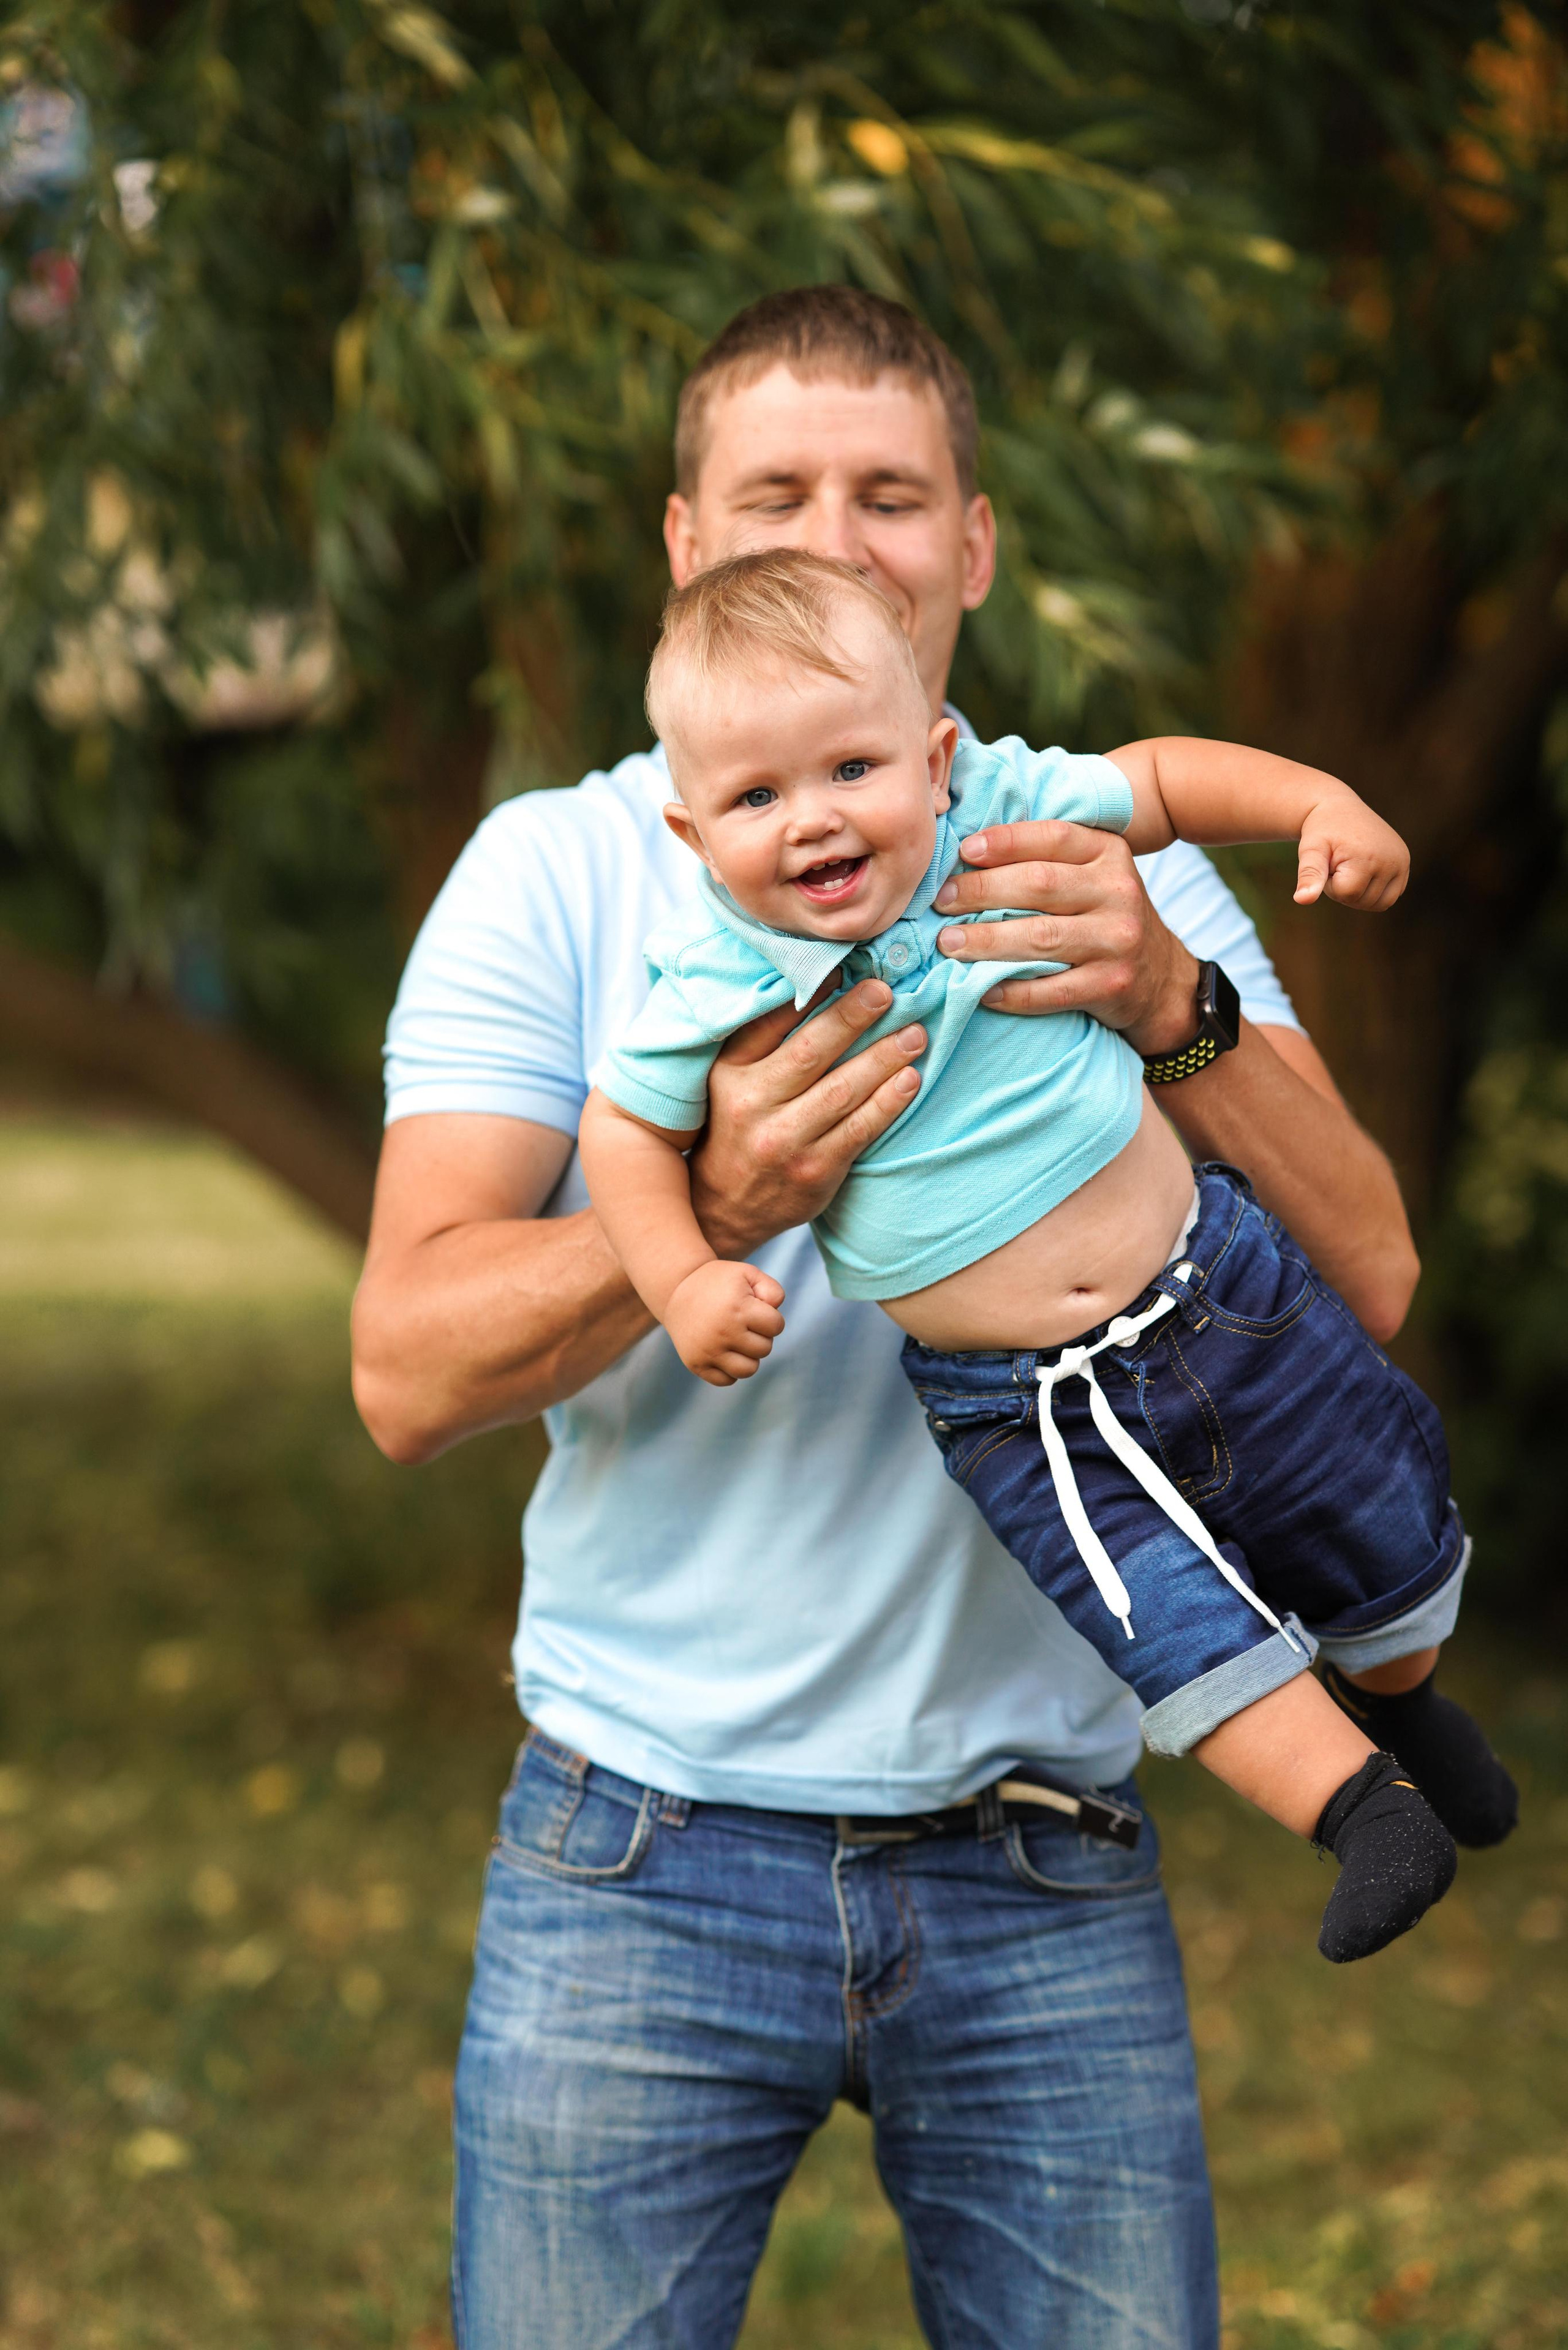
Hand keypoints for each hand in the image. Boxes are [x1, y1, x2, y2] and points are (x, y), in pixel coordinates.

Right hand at [665, 1260, 786, 1386]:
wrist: (676, 1291)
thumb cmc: (719, 1283)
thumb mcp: (747, 1274)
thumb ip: (773, 1290)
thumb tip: (775, 1311)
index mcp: (737, 1308)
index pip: (776, 1326)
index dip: (770, 1317)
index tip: (755, 1309)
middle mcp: (722, 1332)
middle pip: (764, 1349)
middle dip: (759, 1336)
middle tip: (742, 1323)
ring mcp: (707, 1351)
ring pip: (748, 1370)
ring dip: (748, 1356)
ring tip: (736, 1340)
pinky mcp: (696, 1364)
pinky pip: (727, 1380)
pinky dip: (730, 1370)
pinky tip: (723, 1351)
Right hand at [689, 980, 927, 1258]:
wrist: (724, 1208)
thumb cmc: (738, 1129)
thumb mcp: (731, 1081)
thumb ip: (763, 1041)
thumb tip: (814, 986)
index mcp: (729, 1073)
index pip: (769, 1023)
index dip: (809, 993)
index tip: (844, 968)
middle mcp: (752, 1104)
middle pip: (811, 1051)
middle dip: (854, 1017)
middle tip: (888, 992)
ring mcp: (784, 1141)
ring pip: (842, 1090)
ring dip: (884, 1057)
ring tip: (915, 1034)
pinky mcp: (814, 1171)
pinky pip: (860, 1130)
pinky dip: (888, 1103)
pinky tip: (910, 1080)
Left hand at [930, 818, 1200, 1055]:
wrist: (1161, 982)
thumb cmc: (1105, 920)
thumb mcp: (1094, 876)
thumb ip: (1049, 859)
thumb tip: (968, 851)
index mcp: (1110, 853)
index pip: (1053, 837)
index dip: (1005, 842)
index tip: (963, 851)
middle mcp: (1118, 891)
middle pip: (1038, 884)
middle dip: (981, 891)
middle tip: (941, 901)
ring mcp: (1117, 940)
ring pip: (1039, 938)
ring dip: (985, 942)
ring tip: (948, 944)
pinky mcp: (1111, 985)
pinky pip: (1049, 990)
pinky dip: (1010, 991)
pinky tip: (982, 988)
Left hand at [1295, 797, 1408, 910]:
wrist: (1339, 808)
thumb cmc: (1322, 830)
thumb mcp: (1310, 850)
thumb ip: (1309, 875)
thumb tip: (1300, 900)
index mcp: (1370, 856)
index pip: (1347, 894)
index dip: (1330, 884)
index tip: (1329, 862)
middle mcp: (1393, 860)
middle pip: (1363, 901)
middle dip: (1344, 888)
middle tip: (1338, 862)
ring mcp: (1402, 862)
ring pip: (1378, 904)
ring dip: (1359, 892)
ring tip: (1350, 866)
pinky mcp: (1404, 863)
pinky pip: (1389, 896)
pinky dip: (1373, 891)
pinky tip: (1362, 870)